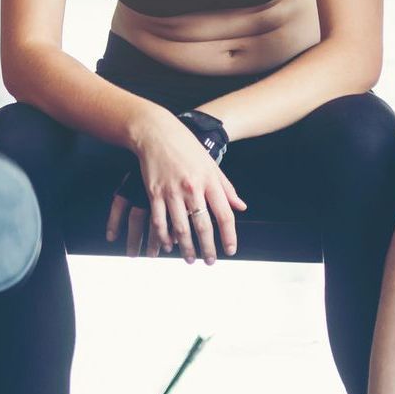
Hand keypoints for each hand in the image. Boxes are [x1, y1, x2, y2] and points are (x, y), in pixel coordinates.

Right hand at [106, 109, 245, 262]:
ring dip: (187, 247)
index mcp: (210, 181)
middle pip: (203, 225)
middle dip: (208, 248)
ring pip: (181, 228)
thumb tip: (240, 206)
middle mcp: (192, 188)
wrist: (157, 133)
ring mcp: (172, 191)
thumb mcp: (212, 165)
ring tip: (191, 259)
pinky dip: (164, 236)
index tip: (231, 249)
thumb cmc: (187, 147)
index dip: (229, 235)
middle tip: (210, 261)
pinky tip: (169, 245)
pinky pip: (159, 220)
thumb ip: (226, 188)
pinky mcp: (154, 192)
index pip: (224, 214)